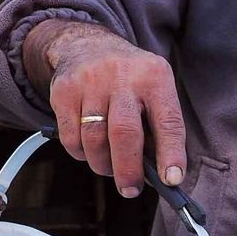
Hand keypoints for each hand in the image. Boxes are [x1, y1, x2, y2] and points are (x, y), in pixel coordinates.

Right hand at [25, 20, 185, 196]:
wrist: (87, 46)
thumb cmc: (130, 80)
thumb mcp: (153, 89)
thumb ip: (158, 126)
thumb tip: (160, 173)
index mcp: (155, 78)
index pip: (168, 120)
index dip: (171, 153)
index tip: (172, 180)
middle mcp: (123, 77)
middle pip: (124, 133)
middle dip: (128, 169)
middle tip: (131, 190)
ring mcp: (90, 83)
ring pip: (94, 140)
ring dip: (103, 165)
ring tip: (110, 169)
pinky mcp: (64, 92)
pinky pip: (71, 139)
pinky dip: (82, 155)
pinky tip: (90, 151)